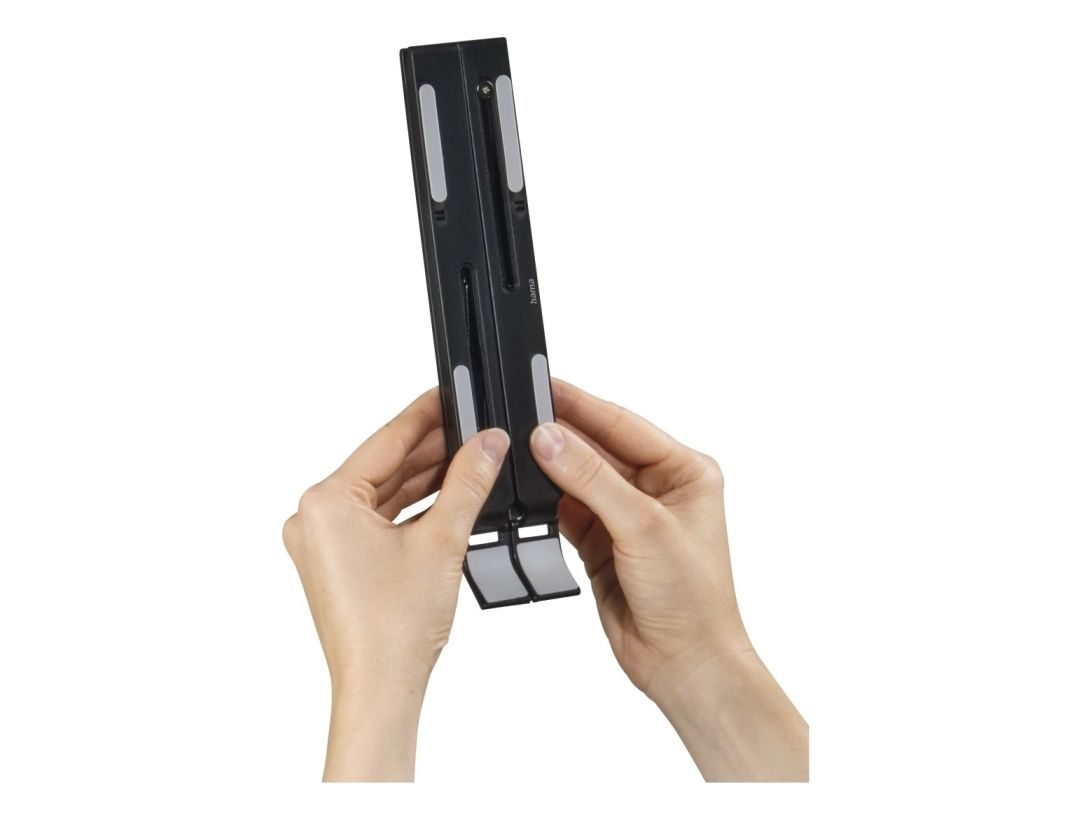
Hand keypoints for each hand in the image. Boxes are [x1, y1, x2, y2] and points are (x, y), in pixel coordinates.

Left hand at [283, 388, 508, 780]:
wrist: (380, 689)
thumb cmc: (393, 629)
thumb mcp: (442, 540)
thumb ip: (468, 482)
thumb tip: (488, 443)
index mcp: (324, 502)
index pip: (385, 441)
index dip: (426, 415)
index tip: (452, 393)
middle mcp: (314, 517)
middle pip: (385, 466)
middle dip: (433, 450)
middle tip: (475, 426)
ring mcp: (323, 541)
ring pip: (385, 493)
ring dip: (428, 480)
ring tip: (472, 458)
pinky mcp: (337, 561)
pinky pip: (380, 519)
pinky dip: (414, 509)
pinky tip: (451, 496)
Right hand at [533, 379, 807, 780]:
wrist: (685, 663)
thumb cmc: (694, 600)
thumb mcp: (643, 528)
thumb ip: (592, 480)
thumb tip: (550, 439)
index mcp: (685, 471)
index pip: (623, 425)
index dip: (582, 405)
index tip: (545, 386)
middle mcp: (658, 488)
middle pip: (597, 448)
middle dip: (559, 435)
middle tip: (517, 416)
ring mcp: (627, 515)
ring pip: (578, 478)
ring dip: (549, 468)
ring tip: (513, 449)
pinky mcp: (603, 541)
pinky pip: (567, 509)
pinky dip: (546, 502)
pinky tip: (524, 490)